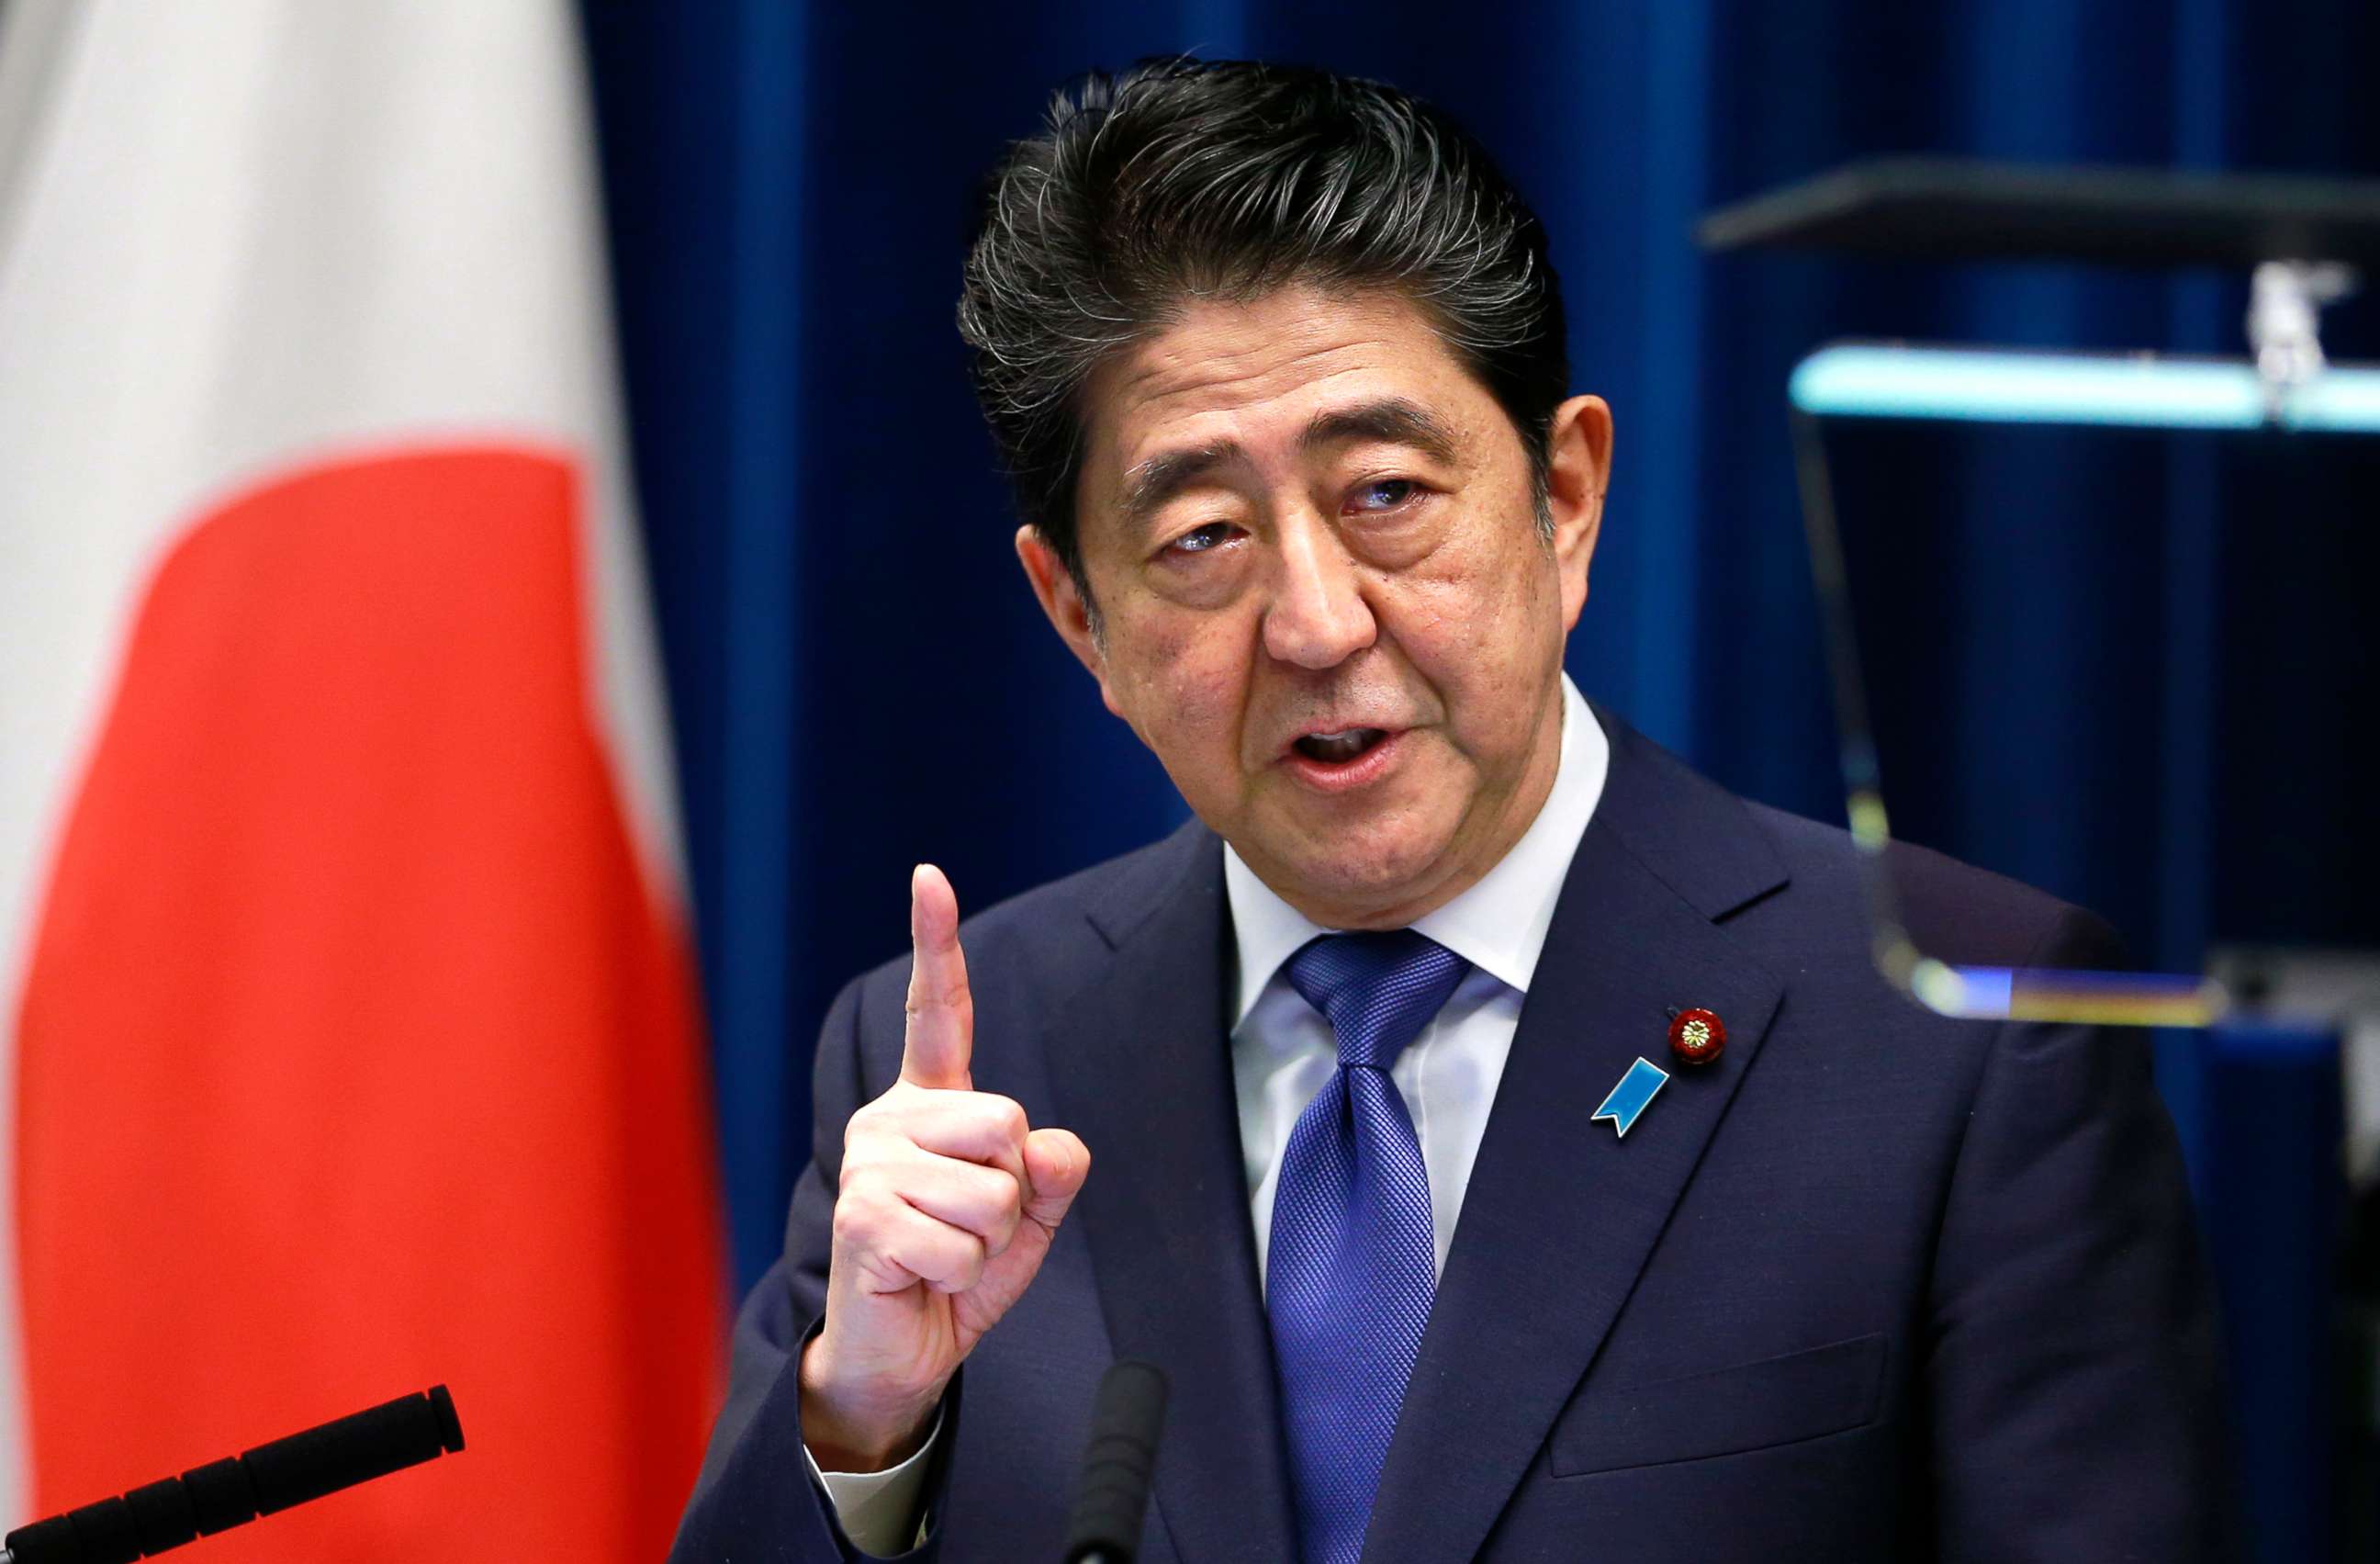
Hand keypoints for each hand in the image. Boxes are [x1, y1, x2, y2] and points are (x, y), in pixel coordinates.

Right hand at [799, 864, 1091, 1471]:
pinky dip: (962, 1276)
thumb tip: (1058, 1147)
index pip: (937, 1012)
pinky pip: (960, 1242)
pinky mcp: (860, 1219)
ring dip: (988, 1242)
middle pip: (1008, 1122)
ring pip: (991, 1190)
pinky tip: (923, 1279)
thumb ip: (1053, 1175)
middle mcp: (889, 1120)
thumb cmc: (958, 1271)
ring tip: (944, 1256)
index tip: (929, 875)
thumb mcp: (1026, 1219)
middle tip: (968, 1227)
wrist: (898, 1352)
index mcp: (930, 1103)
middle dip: (1012, 1190)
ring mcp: (868, 1167)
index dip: (935, 943)